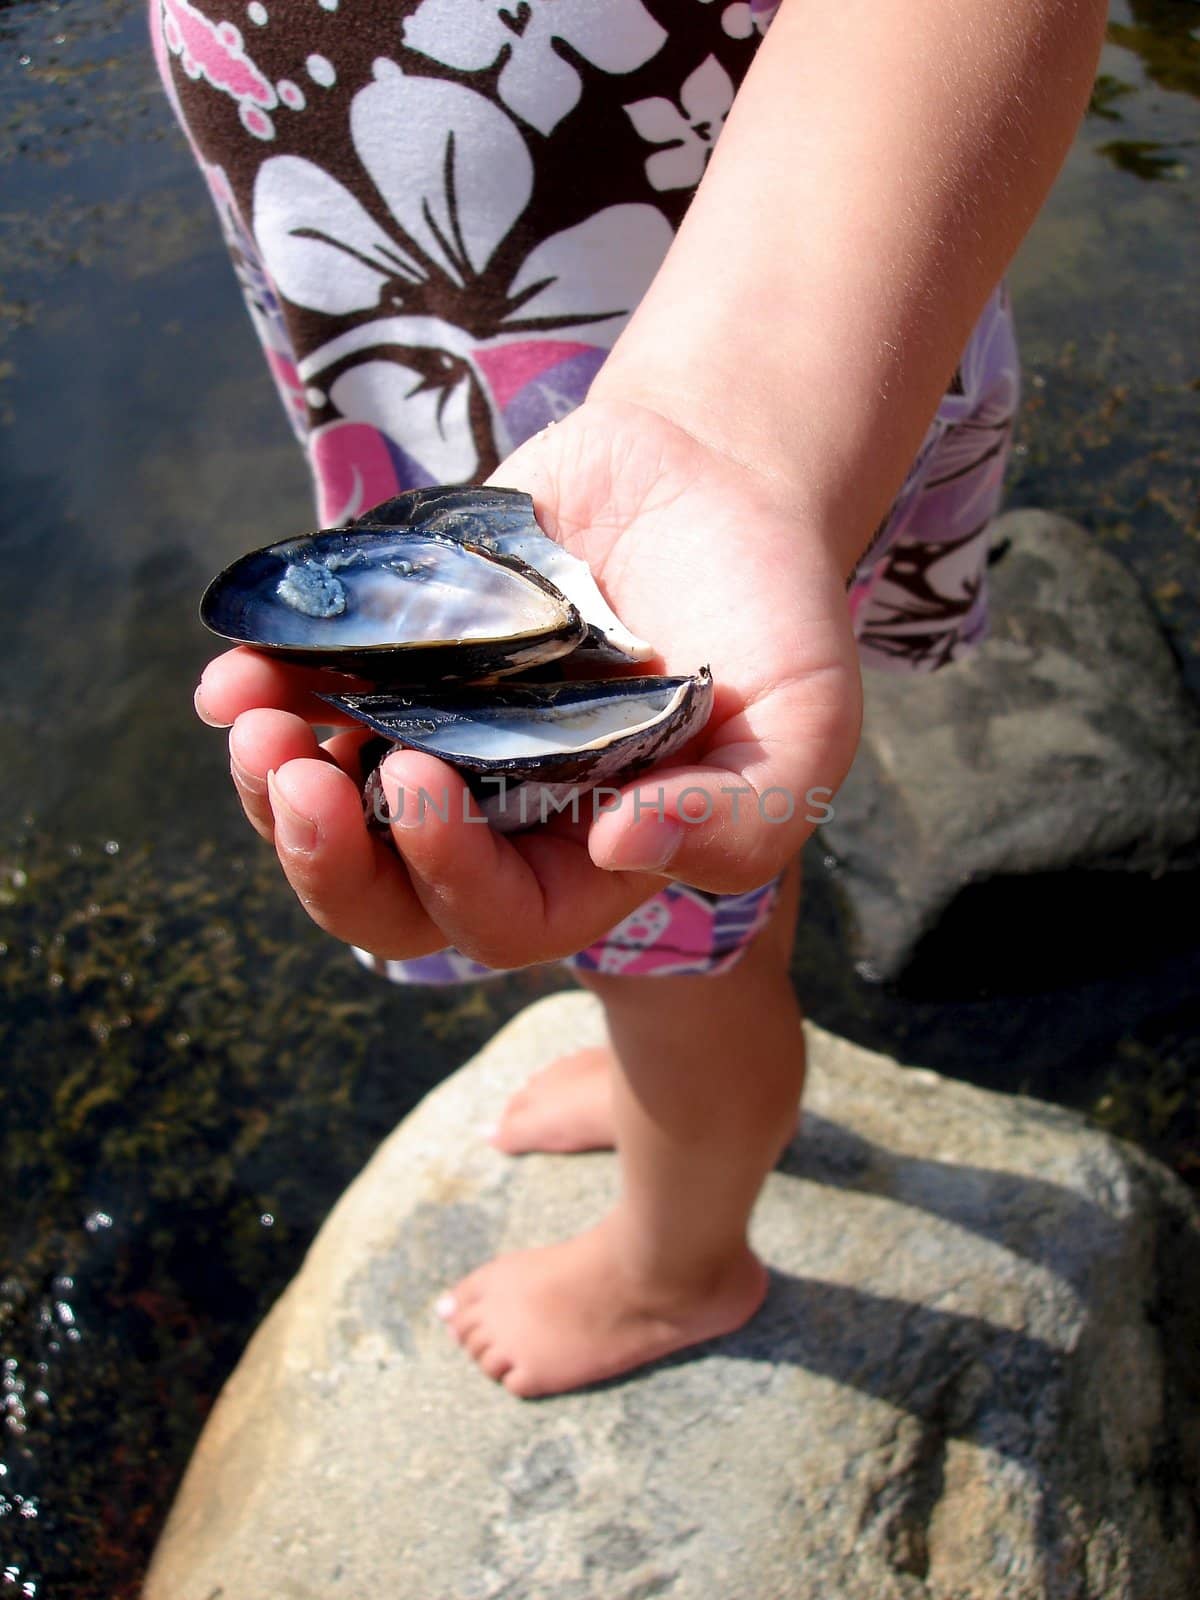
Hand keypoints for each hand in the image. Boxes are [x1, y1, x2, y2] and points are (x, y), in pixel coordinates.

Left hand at [194, 397, 861, 967]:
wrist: (710, 474)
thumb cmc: (771, 612)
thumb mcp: (799, 724)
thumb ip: (737, 817)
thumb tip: (616, 852)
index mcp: (587, 856)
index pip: (499, 918)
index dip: (446, 875)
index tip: (419, 779)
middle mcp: (501, 812)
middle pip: (387, 895)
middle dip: (325, 858)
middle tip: (297, 779)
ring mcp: (439, 734)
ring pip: (329, 808)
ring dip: (269, 783)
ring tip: (252, 720)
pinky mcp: (397, 658)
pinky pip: (309, 696)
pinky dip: (262, 687)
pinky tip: (236, 668)